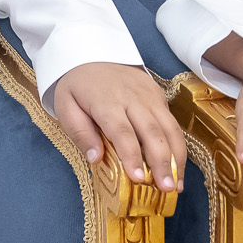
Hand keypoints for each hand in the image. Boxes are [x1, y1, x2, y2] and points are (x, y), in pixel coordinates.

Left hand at [51, 62, 186, 192]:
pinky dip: (178, 147)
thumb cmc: (76, 86)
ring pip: (169, 129)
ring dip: (176, 159)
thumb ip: (80, 132)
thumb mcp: (65, 105)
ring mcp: (149, 97)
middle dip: (161, 163)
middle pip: (152, 132)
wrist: (92, 53)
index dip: (132, 156)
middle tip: (167, 189)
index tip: (138, 178)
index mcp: (106, 101)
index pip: (122, 131)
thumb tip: (96, 160)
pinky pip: (172, 124)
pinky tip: (177, 168)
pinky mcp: (159, 97)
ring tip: (177, 185)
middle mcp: (133, 99)